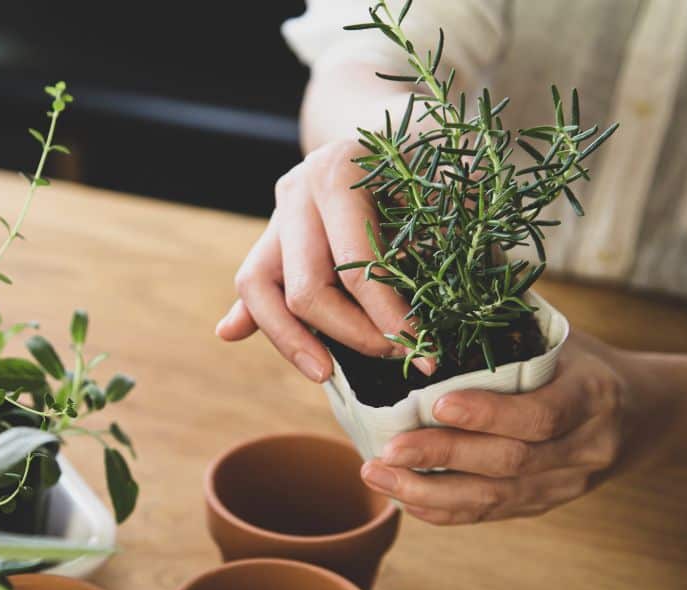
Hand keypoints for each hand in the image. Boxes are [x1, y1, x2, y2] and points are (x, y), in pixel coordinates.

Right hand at [215, 140, 429, 381]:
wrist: (391, 118)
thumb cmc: (429, 153)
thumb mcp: (448, 178)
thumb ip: (450, 228)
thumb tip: (455, 296)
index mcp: (337, 173)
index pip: (355, 268)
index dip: (389, 318)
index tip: (422, 350)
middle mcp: (297, 190)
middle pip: (305, 289)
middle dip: (351, 335)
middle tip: (395, 358)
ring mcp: (278, 212)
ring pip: (258, 288)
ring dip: (290, 339)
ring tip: (325, 374)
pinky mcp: (271, 234)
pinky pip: (253, 283)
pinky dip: (249, 313)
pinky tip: (232, 334)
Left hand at [358, 333, 648, 523]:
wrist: (644, 416)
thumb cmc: (583, 362)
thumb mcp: (562, 334)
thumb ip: (510, 318)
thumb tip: (442, 277)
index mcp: (593, 395)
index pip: (541, 413)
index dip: (488, 413)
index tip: (436, 404)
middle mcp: (585, 447)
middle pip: (511, 461)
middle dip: (442, 456)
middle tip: (386, 450)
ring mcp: (566, 484)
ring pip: (495, 498)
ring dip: (429, 491)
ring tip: (377, 475)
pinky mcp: (545, 505)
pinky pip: (492, 514)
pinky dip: (445, 510)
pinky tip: (404, 497)